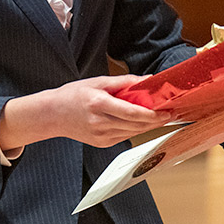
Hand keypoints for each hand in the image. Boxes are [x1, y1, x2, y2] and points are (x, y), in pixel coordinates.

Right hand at [0, 75, 172, 149]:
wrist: (52, 115)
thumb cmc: (73, 95)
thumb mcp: (97, 81)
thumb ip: (123, 82)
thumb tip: (146, 79)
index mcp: (99, 104)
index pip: (133, 113)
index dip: (153, 114)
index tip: (167, 110)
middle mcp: (100, 123)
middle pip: (137, 125)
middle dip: (157, 120)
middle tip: (172, 113)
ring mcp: (101, 136)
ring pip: (134, 132)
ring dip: (149, 125)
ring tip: (162, 116)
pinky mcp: (102, 143)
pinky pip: (125, 136)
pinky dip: (136, 128)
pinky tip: (142, 122)